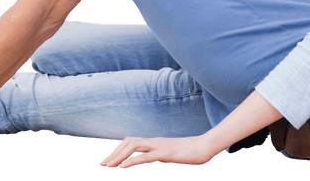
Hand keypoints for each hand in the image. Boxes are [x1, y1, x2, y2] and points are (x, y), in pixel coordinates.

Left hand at [99, 135, 220, 167]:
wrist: (206, 146)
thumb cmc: (193, 151)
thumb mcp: (174, 153)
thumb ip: (164, 154)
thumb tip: (159, 156)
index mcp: (156, 142)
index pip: (132, 141)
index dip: (119, 150)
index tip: (109, 160)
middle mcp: (155, 141)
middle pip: (129, 141)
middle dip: (114, 152)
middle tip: (102, 164)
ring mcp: (159, 146)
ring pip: (132, 146)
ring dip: (118, 155)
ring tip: (107, 165)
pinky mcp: (164, 153)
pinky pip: (144, 156)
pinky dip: (130, 161)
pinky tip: (121, 167)